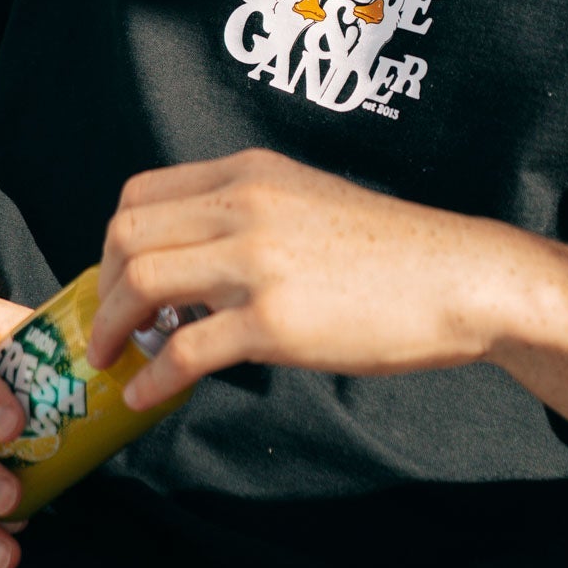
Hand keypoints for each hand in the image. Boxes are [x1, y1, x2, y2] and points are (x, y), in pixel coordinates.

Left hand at [88, 148, 533, 407]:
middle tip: (110, 325)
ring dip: (114, 328)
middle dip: (104, 285)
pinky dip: (153, 376)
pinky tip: (146, 395)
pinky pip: (185, 349)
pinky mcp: (276, 321)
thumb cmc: (395, 250)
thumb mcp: (310, 200)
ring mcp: (258, 261)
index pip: (142, 192)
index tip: (120, 278)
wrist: (462, 277)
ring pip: (143, 283)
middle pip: (129, 234)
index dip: (115, 240)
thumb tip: (196, 264)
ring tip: (114, 358)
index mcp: (249, 172)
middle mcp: (246, 204)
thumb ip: (250, 215)